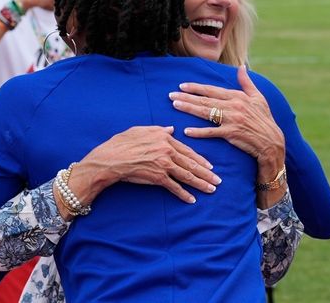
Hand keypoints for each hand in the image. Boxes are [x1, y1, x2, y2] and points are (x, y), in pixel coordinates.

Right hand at [77, 126, 220, 203]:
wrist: (111, 158)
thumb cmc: (122, 143)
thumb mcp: (140, 130)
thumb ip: (158, 130)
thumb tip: (171, 129)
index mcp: (164, 138)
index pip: (187, 150)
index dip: (200, 159)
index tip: (209, 165)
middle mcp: (167, 151)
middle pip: (191, 163)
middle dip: (206, 173)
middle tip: (217, 180)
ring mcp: (164, 165)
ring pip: (187, 175)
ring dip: (201, 184)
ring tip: (211, 189)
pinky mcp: (158, 178)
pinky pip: (175, 187)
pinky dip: (184, 194)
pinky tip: (192, 199)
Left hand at [169, 65, 285, 179]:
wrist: (272, 141)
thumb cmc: (264, 119)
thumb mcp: (258, 98)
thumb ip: (246, 82)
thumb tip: (242, 66)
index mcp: (237, 96)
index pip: (212, 90)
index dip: (196, 87)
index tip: (182, 86)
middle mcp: (233, 106)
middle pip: (205, 100)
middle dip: (186, 97)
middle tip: (170, 95)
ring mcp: (232, 120)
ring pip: (206, 113)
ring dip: (189, 109)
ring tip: (175, 105)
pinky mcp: (231, 134)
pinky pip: (212, 132)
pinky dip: (199, 132)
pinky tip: (186, 131)